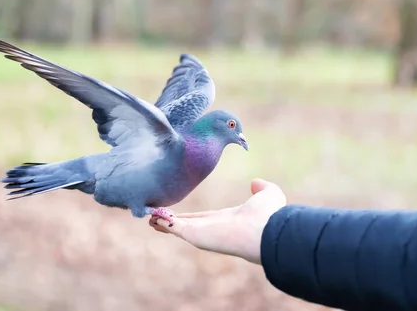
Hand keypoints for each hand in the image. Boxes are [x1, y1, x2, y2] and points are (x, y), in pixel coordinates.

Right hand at [149, 179, 285, 264]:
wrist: (265, 231)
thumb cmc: (268, 215)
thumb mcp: (268, 194)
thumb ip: (262, 188)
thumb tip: (254, 182)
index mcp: (227, 220)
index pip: (204, 218)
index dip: (191, 217)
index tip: (180, 215)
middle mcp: (212, 228)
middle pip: (187, 225)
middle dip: (172, 222)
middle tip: (156, 218)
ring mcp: (202, 233)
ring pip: (178, 228)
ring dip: (163, 223)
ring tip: (147, 218)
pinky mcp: (194, 234)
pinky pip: (174, 227)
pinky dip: (162, 223)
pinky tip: (151, 219)